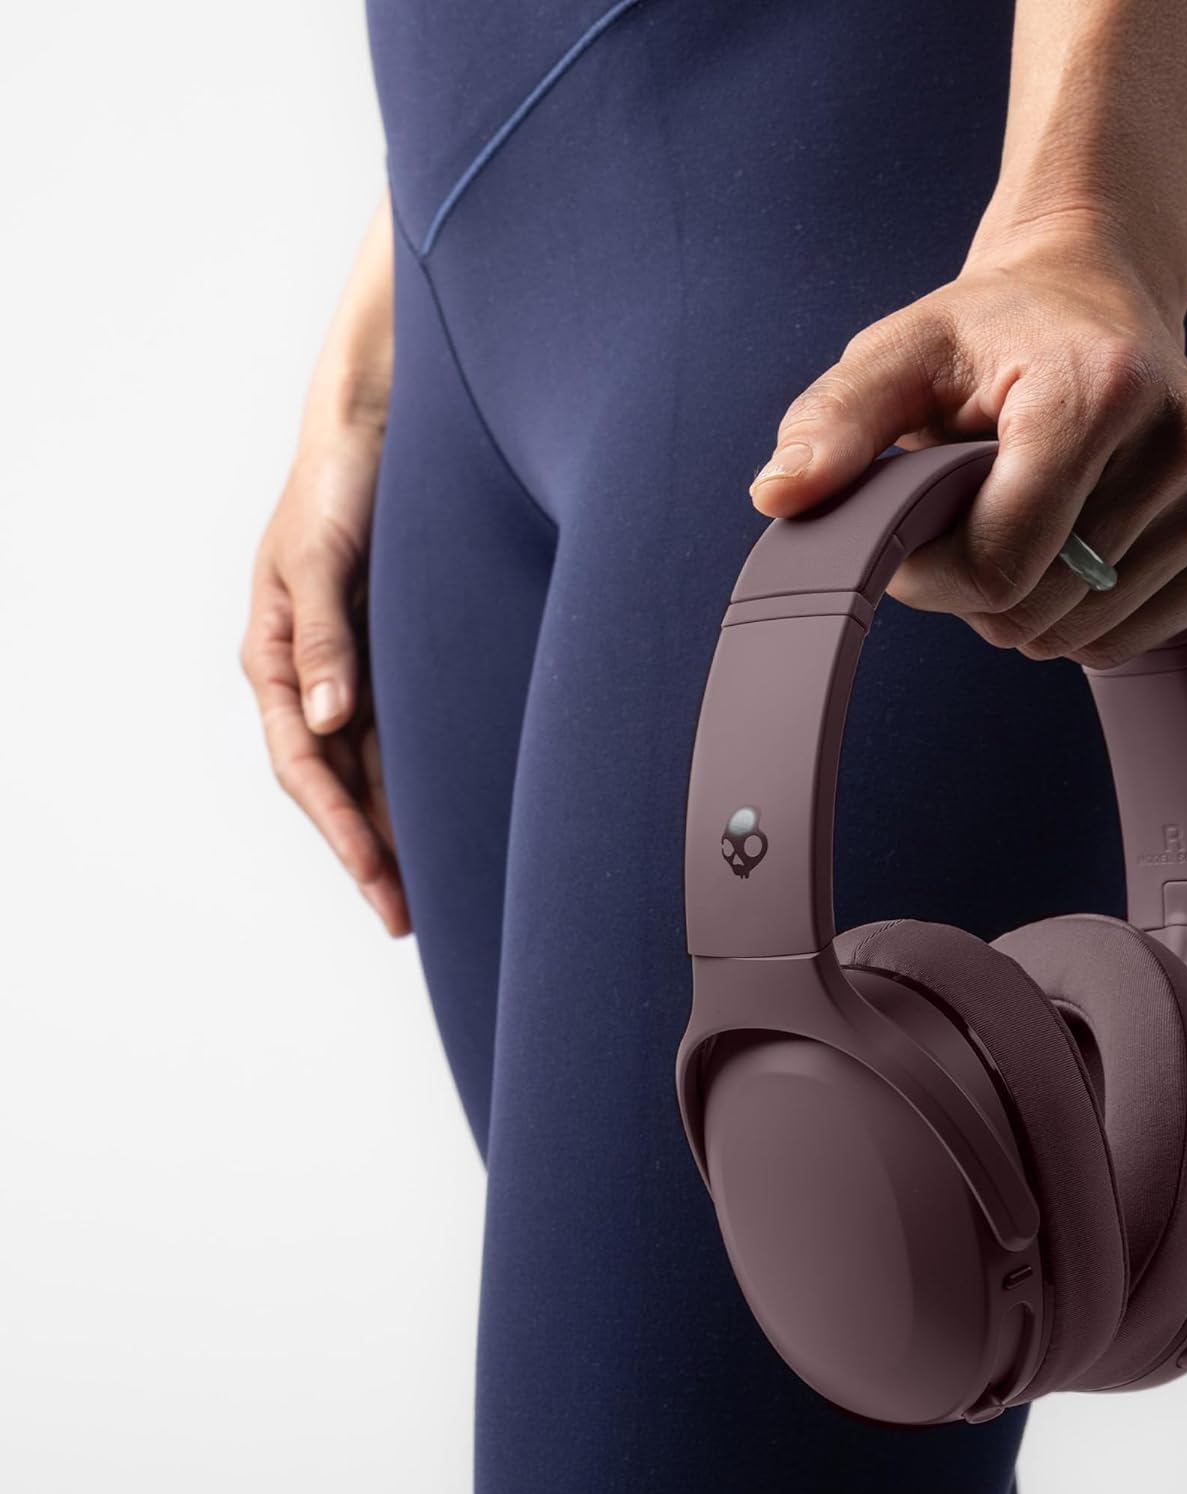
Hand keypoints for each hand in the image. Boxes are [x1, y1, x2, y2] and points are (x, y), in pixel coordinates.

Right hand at [240, 198, 406, 933]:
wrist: (377, 426)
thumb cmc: (335, 482)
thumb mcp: (318, 558)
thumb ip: (324, 638)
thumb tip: (325, 717)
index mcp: (276, 657)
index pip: (305, 769)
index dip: (341, 833)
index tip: (380, 885)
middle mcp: (313, 673)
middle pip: (338, 784)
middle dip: (370, 851)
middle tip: (409, 915)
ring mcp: (353, 667)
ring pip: (373, 767)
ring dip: (398, 824)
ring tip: (436, 884)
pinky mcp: (394, 652)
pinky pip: (405, 731)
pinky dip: (421, 775)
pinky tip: (452, 810)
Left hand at [749, 230, 1186, 667]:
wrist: (1094, 294)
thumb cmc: (988, 333)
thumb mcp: (894, 354)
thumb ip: (834, 425)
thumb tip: (778, 497)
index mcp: (1097, 391)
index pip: (996, 569)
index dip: (932, 575)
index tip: (916, 524)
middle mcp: (1185, 439)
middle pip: (1041, 611)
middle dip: (980, 586)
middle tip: (977, 507)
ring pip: (1089, 634)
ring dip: (1033, 601)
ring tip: (1032, 512)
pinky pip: (1141, 636)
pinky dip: (1090, 615)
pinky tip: (1081, 539)